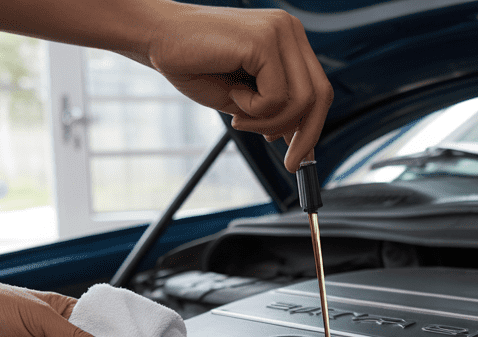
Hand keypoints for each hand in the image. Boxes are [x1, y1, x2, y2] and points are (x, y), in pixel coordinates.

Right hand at [147, 4, 332, 171]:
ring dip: (269, 122)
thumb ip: (273, 112)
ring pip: (301, 100)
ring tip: (240, 117)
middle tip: (290, 164)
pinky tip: (232, 94)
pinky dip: (254, 108)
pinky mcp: (264, 40)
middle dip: (306, 135)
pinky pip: (277, 96)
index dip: (312, 126)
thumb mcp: (243, 98)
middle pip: (320, 95)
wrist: (157, 37)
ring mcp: (279, 32)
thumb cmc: (194, 64)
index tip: (300, 157)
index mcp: (288, 41)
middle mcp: (289, 31)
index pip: (318, 89)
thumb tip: (301, 141)